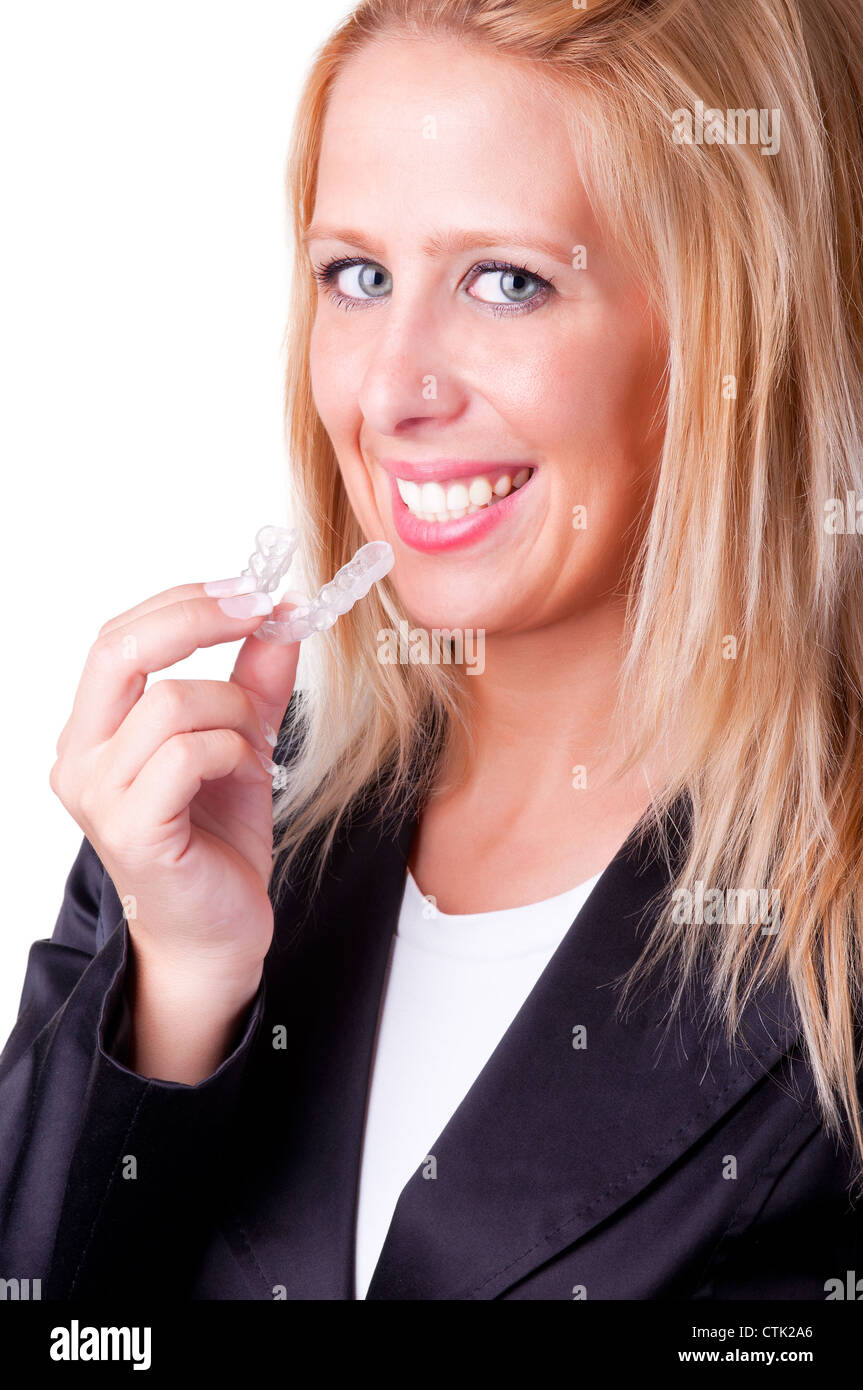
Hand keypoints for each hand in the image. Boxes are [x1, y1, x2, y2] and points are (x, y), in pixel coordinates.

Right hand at [50, 581, 300, 988]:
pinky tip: (247, 777)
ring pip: (170, 702)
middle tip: (260, 610)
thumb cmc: (217, 839)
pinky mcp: (132, 830)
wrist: (217, 931)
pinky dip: (234, 752)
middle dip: (198, 618)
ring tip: (255, 750)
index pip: (117, 638)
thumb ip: (255, 679)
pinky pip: (189, 754)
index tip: (248, 589)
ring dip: (235, 713)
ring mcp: (99, 795)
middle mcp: (80, 758)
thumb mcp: (243, 740)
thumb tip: (283, 613)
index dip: (182, 603)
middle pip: (119, 650)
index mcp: (94, 729)